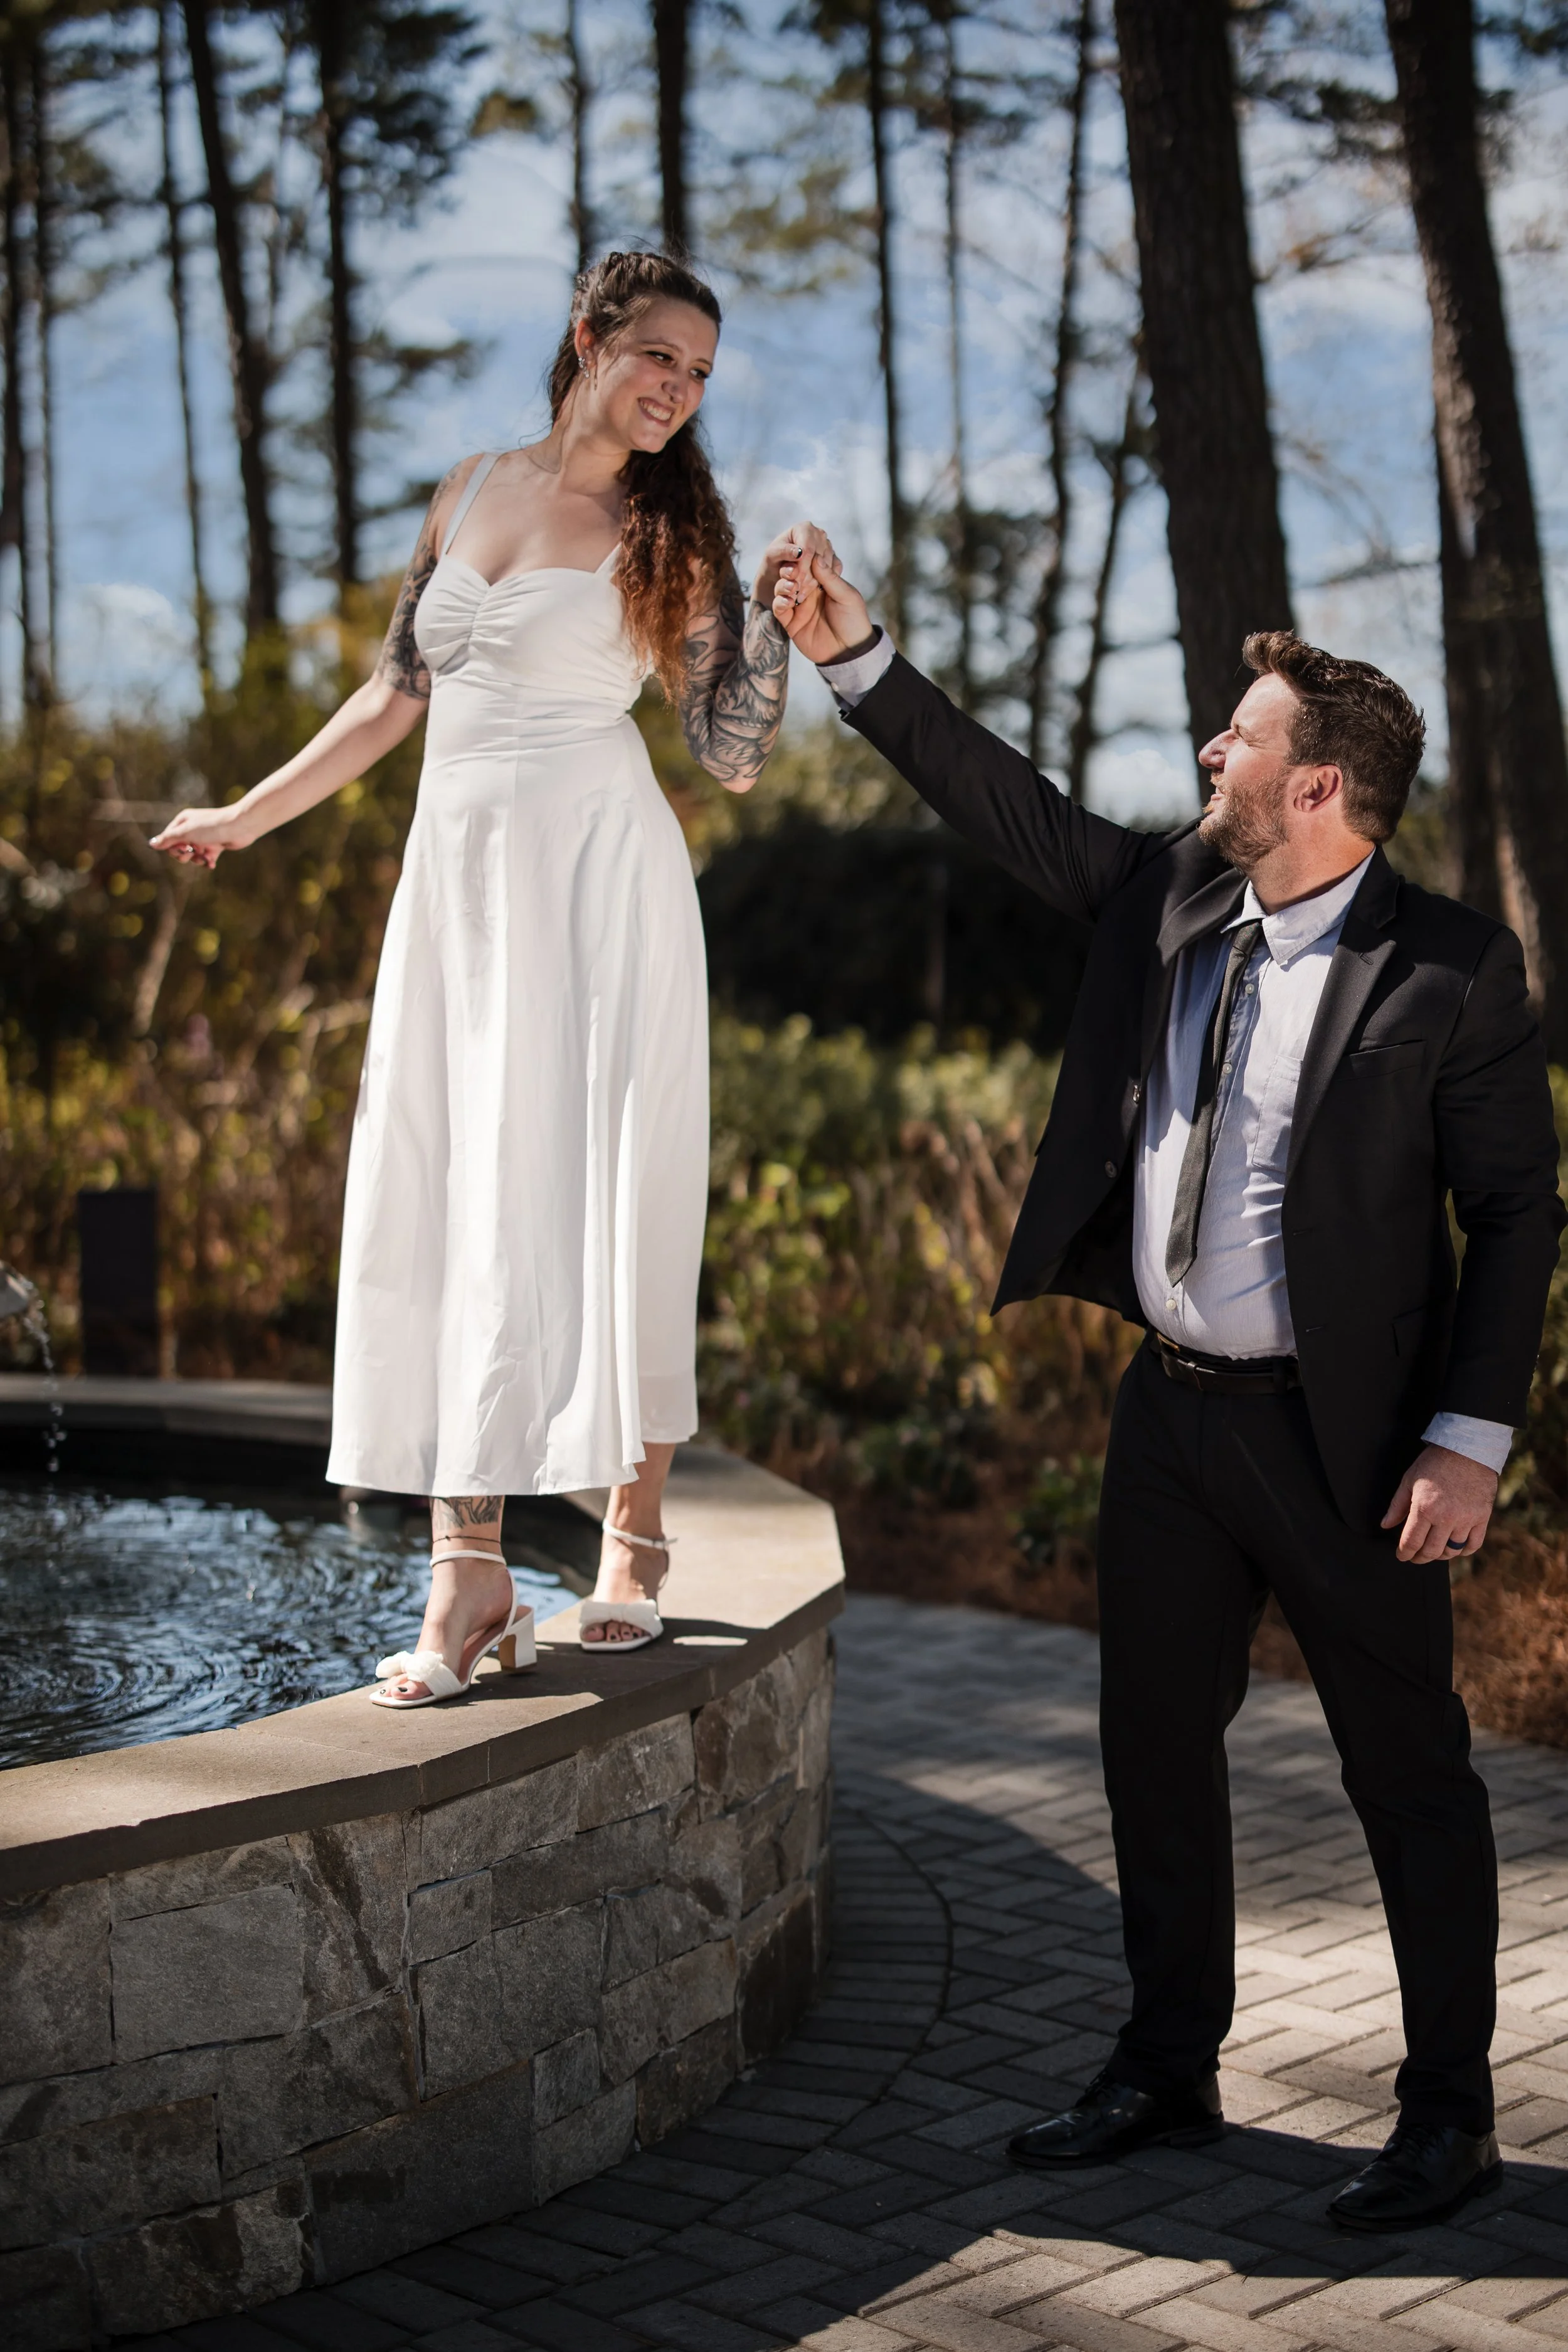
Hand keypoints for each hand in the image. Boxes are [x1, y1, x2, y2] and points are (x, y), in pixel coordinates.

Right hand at [149, 806, 248, 868]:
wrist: (240, 826)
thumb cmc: (212, 826)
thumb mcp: (187, 832)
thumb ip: (169, 839)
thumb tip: (151, 844)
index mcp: (183, 822)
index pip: (168, 840)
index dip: (173, 848)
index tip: (183, 848)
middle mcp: (192, 829)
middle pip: (179, 849)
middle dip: (185, 855)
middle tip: (193, 853)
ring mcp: (204, 838)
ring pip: (193, 856)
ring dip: (197, 860)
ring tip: (205, 858)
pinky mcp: (216, 846)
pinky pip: (206, 858)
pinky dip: (208, 862)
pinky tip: (212, 863)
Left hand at [753, 519, 839, 611]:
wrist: (780, 572)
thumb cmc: (774, 561)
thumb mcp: (772, 556)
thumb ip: (783, 552)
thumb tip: (799, 552)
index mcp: (805, 528)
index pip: (808, 550)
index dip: (802, 568)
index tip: (795, 583)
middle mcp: (819, 535)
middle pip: (819, 559)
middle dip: (808, 578)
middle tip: (797, 593)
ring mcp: (828, 547)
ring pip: (827, 568)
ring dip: (814, 584)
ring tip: (801, 595)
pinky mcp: (834, 560)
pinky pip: (834, 574)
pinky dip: (824, 585)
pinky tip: (811, 592)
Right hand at [771, 553, 874, 665]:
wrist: (849, 652)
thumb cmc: (854, 621)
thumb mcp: (846, 596)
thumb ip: (830, 577)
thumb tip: (816, 557)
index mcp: (824, 583)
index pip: (809, 565)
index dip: (804, 558)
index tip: (802, 553)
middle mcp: (809, 592)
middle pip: (793, 574)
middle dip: (791, 569)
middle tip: (794, 570)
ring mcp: (799, 607)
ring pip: (783, 588)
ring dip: (783, 584)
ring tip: (792, 586)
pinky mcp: (791, 622)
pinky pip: (779, 608)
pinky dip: (779, 602)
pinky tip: (788, 602)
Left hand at [1381, 1442, 1498, 1562]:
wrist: (1468, 1449)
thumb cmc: (1435, 1462)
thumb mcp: (1409, 1480)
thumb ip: (1397, 1506)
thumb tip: (1385, 1525)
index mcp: (1424, 1508)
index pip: (1411, 1542)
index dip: (1404, 1553)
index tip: (1401, 1555)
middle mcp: (1446, 1518)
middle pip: (1431, 1551)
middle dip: (1420, 1558)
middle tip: (1415, 1556)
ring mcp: (1466, 1519)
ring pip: (1452, 1550)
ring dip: (1440, 1555)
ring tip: (1433, 1551)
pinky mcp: (1482, 1517)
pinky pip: (1473, 1544)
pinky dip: (1464, 1550)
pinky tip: (1455, 1548)